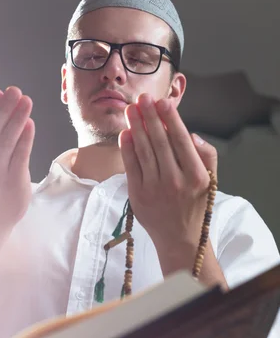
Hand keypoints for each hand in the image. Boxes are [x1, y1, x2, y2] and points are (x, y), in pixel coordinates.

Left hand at [119, 93, 216, 254]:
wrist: (180, 239)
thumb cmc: (195, 205)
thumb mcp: (210, 181)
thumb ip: (206, 155)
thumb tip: (192, 134)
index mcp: (196, 176)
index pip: (181, 141)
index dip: (170, 119)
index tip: (163, 102)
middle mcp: (175, 181)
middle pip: (160, 142)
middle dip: (150, 117)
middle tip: (143, 98)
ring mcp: (155, 189)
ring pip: (144, 151)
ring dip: (136, 127)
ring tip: (131, 109)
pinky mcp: (138, 195)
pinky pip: (131, 166)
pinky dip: (127, 148)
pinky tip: (126, 132)